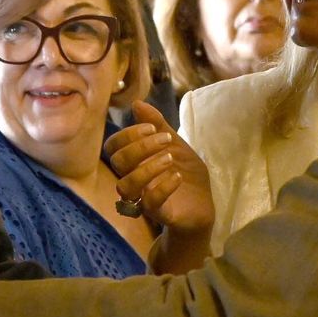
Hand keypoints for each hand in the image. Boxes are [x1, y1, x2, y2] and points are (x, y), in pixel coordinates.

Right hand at [105, 102, 213, 236]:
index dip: (128, 135)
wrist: (204, 204)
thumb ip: (158, 124)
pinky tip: (177, 177)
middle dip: (139, 146)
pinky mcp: (158, 213)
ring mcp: (143, 197)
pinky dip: (162, 188)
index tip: (152, 128)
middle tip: (165, 140)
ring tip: (170, 158)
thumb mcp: (176, 144)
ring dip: (146, 168)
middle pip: (117, 162)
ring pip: (125, 186)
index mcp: (134, 161)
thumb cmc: (185, 173)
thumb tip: (136, 103)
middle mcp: (133, 178)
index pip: (113, 147)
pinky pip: (149, 203)